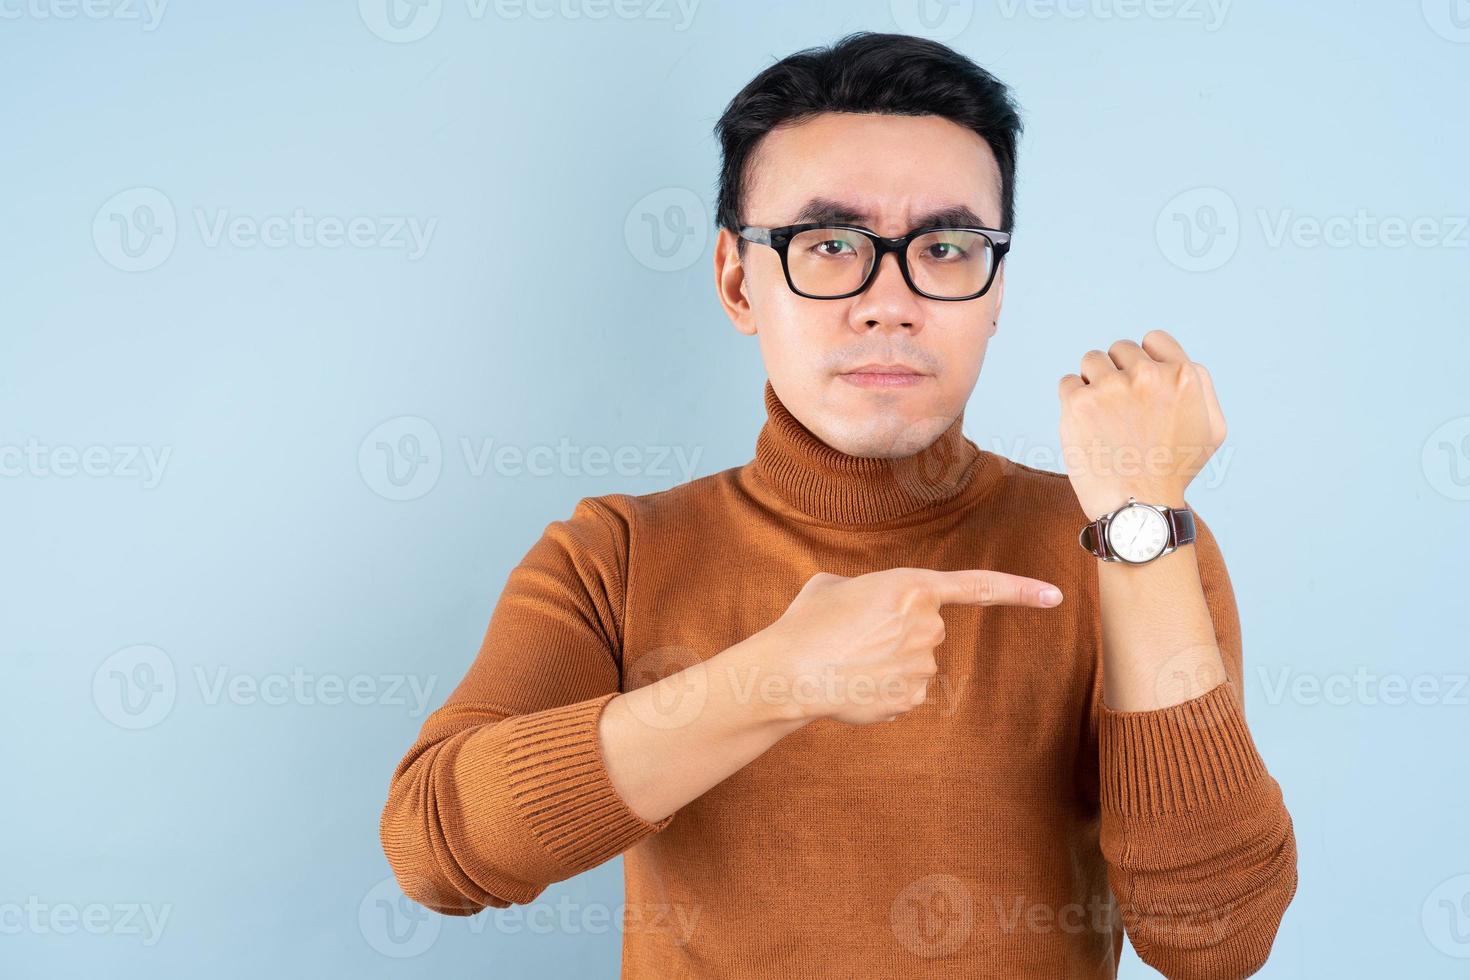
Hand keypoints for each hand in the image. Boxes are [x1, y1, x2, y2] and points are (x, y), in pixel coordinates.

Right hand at [751, 567, 1063, 725]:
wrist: (788, 672)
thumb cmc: (806, 623)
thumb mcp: (835, 585)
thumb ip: (871, 592)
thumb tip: (876, 614)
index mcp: (911, 586)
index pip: (979, 586)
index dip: (1021, 590)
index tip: (1056, 596)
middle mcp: (926, 625)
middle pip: (928, 628)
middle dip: (899, 632)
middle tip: (855, 635)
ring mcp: (922, 665)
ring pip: (915, 661)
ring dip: (888, 661)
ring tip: (847, 660)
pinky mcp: (912, 698)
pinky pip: (905, 690)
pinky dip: (882, 689)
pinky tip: (853, 684)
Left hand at [1058, 329, 1226, 517]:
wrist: (1138, 507)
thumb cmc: (1175, 470)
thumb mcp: (1211, 428)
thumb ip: (1200, 386)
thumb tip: (1176, 362)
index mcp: (1183, 375)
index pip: (1153, 339)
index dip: (1144, 361)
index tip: (1141, 387)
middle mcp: (1148, 375)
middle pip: (1120, 349)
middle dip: (1118, 373)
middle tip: (1122, 410)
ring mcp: (1111, 387)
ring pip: (1091, 360)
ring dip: (1094, 383)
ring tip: (1103, 417)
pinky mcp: (1079, 403)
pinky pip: (1067, 383)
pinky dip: (1072, 401)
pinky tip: (1087, 426)